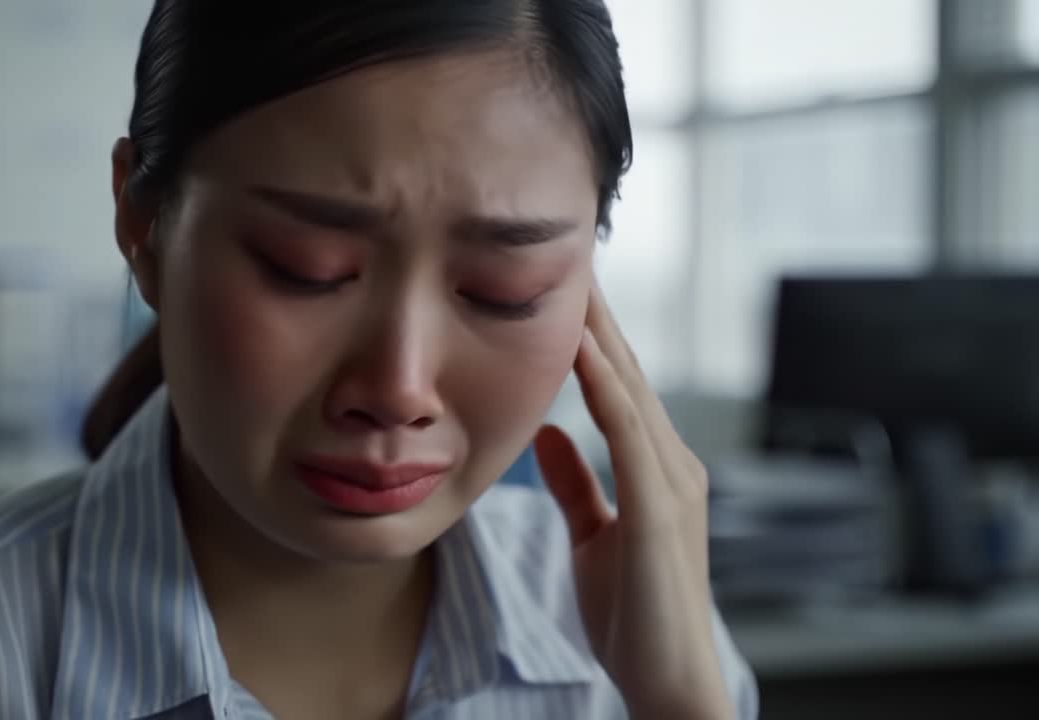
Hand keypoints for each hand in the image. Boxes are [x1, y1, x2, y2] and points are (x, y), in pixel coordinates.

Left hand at [534, 288, 731, 719]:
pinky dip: (605, 388)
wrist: (667, 677)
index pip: (618, 386)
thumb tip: (548, 433)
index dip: (593, 335)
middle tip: (574, 255)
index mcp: (654, 468)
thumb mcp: (594, 535)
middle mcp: (671, 463)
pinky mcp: (660, 508)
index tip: (566, 287)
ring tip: (577, 280)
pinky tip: (583, 351)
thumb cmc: (635, 613)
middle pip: (628, 373)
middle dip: (600, 316)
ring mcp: (671, 482)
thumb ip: (576, 482)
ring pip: (631, 390)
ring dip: (602, 334)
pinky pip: (628, 434)